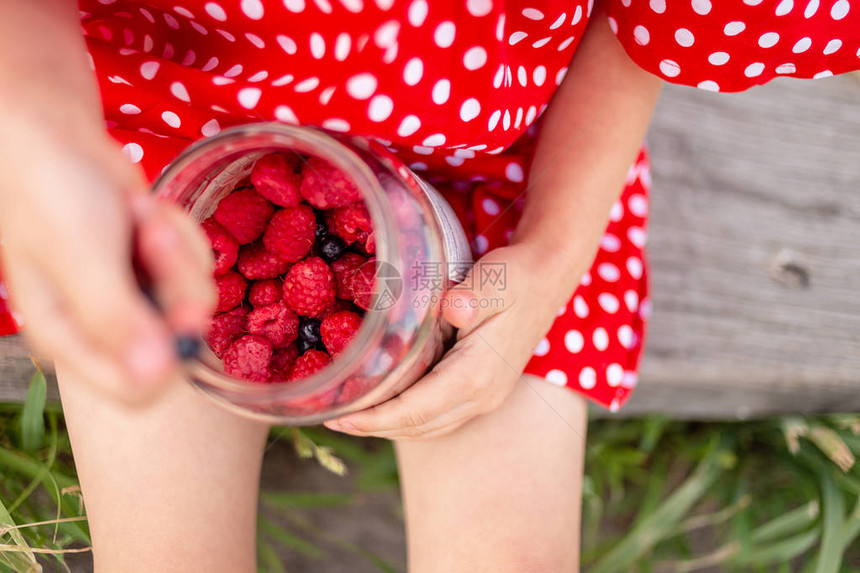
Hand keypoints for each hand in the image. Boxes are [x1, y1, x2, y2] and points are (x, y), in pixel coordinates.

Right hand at [0, 108, 215, 403]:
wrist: (55, 138)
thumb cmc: (50, 196)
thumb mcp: (79, 259)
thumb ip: (114, 317)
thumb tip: (157, 373)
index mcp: (73, 342)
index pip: (139, 391)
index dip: (170, 356)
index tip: (179, 313)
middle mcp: (108, 329)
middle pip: (180, 340)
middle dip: (174, 280)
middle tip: (149, 234)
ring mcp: (136, 298)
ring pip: (194, 299)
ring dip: (177, 248)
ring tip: (137, 213)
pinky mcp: (156, 270)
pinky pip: (197, 266)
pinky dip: (180, 233)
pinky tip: (144, 209)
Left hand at [324, 244, 574, 438]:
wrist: (547, 278)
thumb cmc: (516, 276)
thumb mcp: (494, 280)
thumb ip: (472, 297)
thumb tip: (452, 310)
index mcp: (478, 374)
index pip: (417, 409)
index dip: (376, 418)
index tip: (340, 417)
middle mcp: (483, 396)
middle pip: (418, 427)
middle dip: (373, 428)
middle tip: (331, 417)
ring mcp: (486, 398)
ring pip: (429, 428)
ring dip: (389, 428)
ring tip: (351, 417)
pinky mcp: (484, 391)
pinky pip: (439, 418)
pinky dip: (408, 419)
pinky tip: (387, 407)